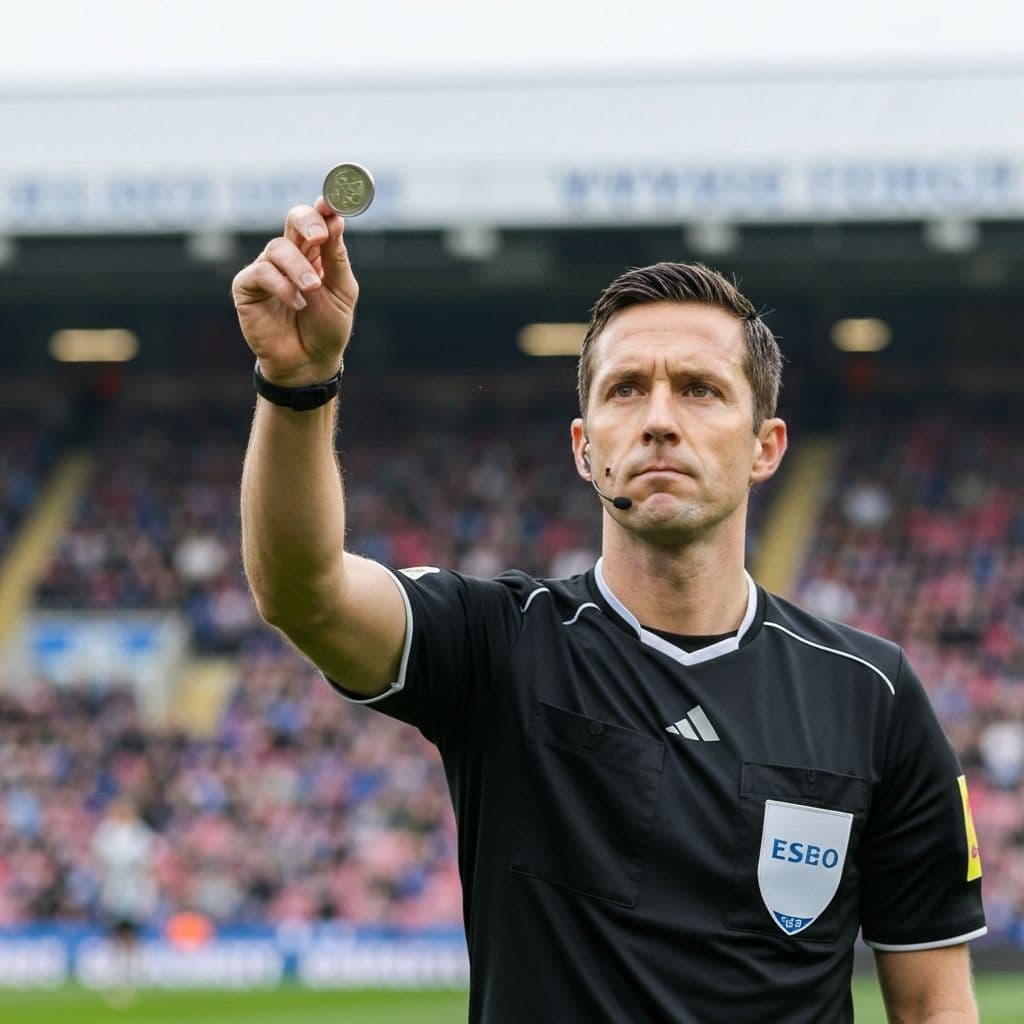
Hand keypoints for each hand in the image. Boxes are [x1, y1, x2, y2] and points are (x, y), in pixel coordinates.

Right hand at [232, 197, 358, 386]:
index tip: (334, 198)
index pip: (320, 220)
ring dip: (298, 268)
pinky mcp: (248, 287)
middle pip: (295, 220)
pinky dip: (281, 285)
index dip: (326, 205)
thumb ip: (337, 258)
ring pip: (278, 248)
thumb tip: (335, 219)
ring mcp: (268, 269)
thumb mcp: (341, 292)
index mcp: (317, 253)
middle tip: (319, 236)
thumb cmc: (327, 328)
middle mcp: (291, 255)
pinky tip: (296, 303)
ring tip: (311, 290)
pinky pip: (261, 272)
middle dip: (307, 222)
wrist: (309, 364)